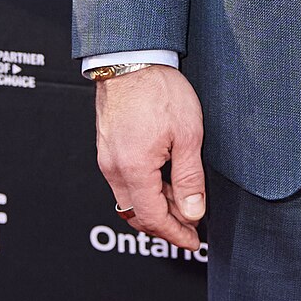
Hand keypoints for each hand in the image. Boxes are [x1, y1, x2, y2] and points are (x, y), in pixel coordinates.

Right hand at [96, 66, 206, 250]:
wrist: (130, 59)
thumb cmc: (159, 90)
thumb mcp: (188, 136)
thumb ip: (189, 179)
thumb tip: (193, 212)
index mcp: (133, 169)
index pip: (153, 218)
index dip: (175, 234)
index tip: (193, 241)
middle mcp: (113, 168)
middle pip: (137, 214)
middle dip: (165, 225)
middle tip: (191, 226)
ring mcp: (106, 158)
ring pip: (129, 199)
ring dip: (155, 206)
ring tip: (183, 201)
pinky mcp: (107, 147)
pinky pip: (124, 181)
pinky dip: (145, 189)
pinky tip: (165, 181)